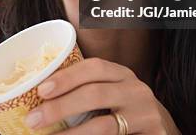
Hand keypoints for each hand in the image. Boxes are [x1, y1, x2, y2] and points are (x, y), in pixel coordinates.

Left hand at [25, 58, 180, 134]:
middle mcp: (136, 91)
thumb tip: (37, 97)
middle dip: (60, 107)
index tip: (41, 90)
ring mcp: (146, 115)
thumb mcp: (110, 93)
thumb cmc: (124, 111)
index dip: (67, 77)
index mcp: (122, 74)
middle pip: (95, 94)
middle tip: (34, 120)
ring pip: (104, 126)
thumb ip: (84, 90)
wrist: (162, 131)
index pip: (94, 67)